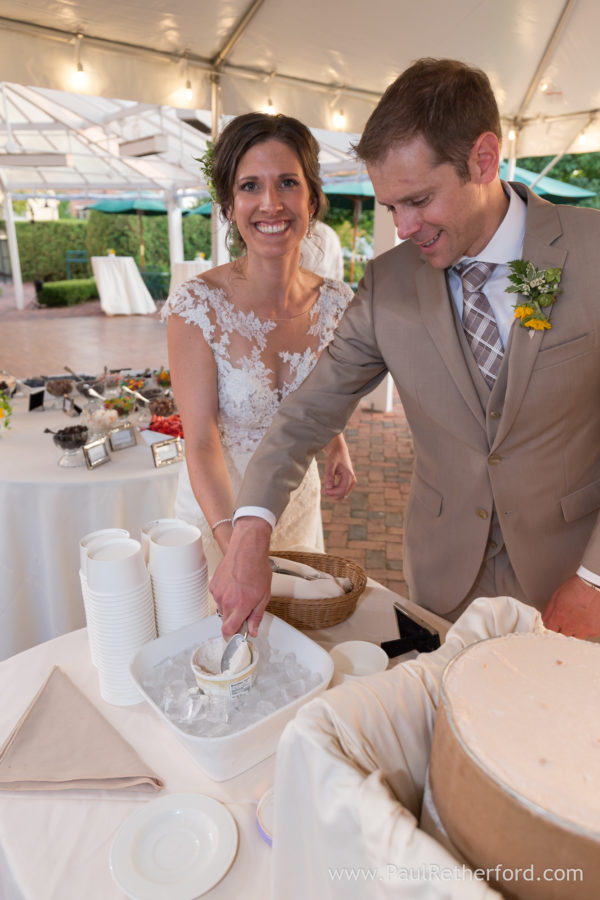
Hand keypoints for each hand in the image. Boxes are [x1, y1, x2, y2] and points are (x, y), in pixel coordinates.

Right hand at [209, 517, 272, 638]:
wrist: (247, 551)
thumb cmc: (257, 570)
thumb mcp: (264, 596)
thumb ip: (256, 616)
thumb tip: (252, 631)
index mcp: (240, 606)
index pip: (229, 631)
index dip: (231, 637)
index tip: (236, 637)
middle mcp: (227, 601)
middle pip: (225, 621)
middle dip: (234, 619)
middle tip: (245, 609)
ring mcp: (218, 593)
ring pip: (222, 608)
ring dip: (230, 606)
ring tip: (240, 592)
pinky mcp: (214, 586)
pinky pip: (218, 597)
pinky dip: (225, 595)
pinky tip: (234, 586)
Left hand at [322, 436, 356, 500]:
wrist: (340, 452)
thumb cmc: (335, 458)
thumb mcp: (330, 465)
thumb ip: (329, 476)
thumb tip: (328, 488)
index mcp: (349, 476)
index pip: (342, 490)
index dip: (332, 493)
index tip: (324, 491)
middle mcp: (352, 480)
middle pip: (343, 494)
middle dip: (333, 494)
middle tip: (323, 490)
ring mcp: (351, 483)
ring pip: (343, 494)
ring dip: (334, 494)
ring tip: (325, 488)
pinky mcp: (349, 483)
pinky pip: (343, 492)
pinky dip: (336, 492)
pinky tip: (329, 487)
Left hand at [543, 575, 599, 638]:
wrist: (596, 585)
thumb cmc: (579, 586)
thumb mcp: (558, 594)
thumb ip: (550, 609)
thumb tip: (546, 619)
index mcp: (559, 616)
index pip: (551, 627)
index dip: (554, 622)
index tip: (557, 620)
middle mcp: (571, 625)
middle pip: (564, 631)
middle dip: (565, 625)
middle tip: (571, 615)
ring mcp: (584, 629)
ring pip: (577, 635)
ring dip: (577, 628)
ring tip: (581, 616)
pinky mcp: (595, 630)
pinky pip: (589, 633)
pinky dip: (589, 627)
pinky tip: (589, 617)